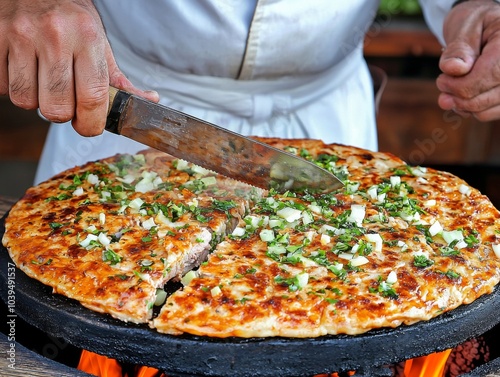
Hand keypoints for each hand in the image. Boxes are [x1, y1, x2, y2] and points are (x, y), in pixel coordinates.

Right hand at [0, 0, 158, 135]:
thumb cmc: (71, 18)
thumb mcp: (98, 42)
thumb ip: (117, 78)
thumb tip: (148, 101)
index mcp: (88, 38)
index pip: (92, 98)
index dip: (91, 124)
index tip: (89, 127)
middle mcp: (55, 36)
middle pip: (56, 108)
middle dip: (62, 115)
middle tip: (65, 102)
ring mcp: (21, 35)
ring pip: (26, 101)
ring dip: (35, 100)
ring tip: (42, 81)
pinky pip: (1, 86)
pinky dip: (11, 87)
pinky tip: (24, 70)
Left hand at [436, 0, 499, 120]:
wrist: (484, 29)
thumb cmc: (474, 24)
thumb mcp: (465, 27)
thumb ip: (459, 49)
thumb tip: (454, 69)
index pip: (489, 76)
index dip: (460, 85)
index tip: (441, 81)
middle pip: (486, 98)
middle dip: (457, 97)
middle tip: (442, 83)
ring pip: (485, 111)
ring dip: (461, 105)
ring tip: (449, 91)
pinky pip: (488, 114)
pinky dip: (470, 110)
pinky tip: (460, 97)